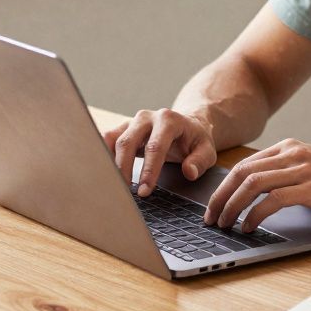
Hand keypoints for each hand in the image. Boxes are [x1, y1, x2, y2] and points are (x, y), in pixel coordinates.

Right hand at [102, 109, 217, 196]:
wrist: (187, 124)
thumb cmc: (195, 140)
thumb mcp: (207, 150)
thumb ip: (200, 161)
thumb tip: (189, 172)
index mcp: (169, 120)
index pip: (155, 147)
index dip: (149, 170)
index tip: (145, 191)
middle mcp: (147, 117)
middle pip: (128, 142)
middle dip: (124, 169)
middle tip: (124, 193)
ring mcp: (132, 122)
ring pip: (113, 140)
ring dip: (110, 163)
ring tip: (111, 185)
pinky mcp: (123, 128)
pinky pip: (107, 140)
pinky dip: (103, 156)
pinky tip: (105, 174)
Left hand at [204, 138, 310, 231]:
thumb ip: (290, 173)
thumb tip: (259, 195)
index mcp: (290, 147)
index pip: (246, 164)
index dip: (224, 185)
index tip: (214, 204)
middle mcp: (292, 153)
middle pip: (242, 172)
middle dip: (220, 197)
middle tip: (210, 218)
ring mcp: (302, 169)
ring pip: (252, 185)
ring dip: (232, 206)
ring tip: (224, 224)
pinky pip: (271, 200)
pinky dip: (254, 215)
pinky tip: (248, 227)